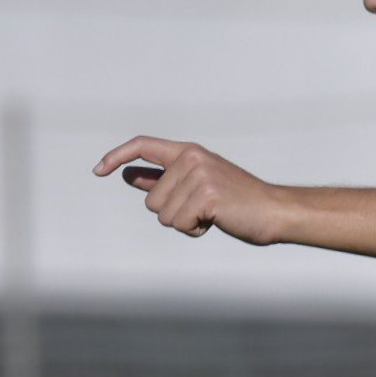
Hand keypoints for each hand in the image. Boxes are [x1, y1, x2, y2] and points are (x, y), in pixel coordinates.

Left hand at [95, 137, 287, 244]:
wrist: (275, 211)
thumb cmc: (239, 203)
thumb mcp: (198, 186)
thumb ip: (163, 180)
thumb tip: (129, 176)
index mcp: (189, 152)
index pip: (141, 146)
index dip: (116, 157)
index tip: (99, 170)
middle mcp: (191, 158)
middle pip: (151, 198)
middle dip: (171, 213)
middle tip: (204, 210)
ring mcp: (199, 175)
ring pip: (162, 214)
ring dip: (184, 223)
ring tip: (212, 216)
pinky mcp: (206, 195)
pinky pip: (179, 223)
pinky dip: (194, 230)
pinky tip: (216, 222)